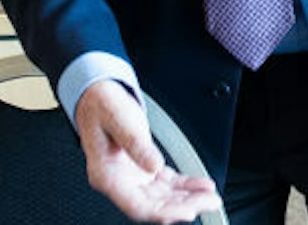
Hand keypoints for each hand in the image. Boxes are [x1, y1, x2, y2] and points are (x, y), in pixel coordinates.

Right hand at [75, 80, 221, 222]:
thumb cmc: (102, 105)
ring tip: (210, 196)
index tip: (188, 211)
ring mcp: (131, 177)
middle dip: (184, 206)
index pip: (137, 206)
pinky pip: (167, 184)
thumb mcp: (118, 118)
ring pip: (163, 198)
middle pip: (154, 206)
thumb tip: (153, 166)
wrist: (98, 95)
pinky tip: (200, 185)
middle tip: (209, 201)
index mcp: (106, 175)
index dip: (164, 212)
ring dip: (188, 198)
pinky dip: (185, 186)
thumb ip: (135, 143)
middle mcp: (118, 182)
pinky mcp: (143, 169)